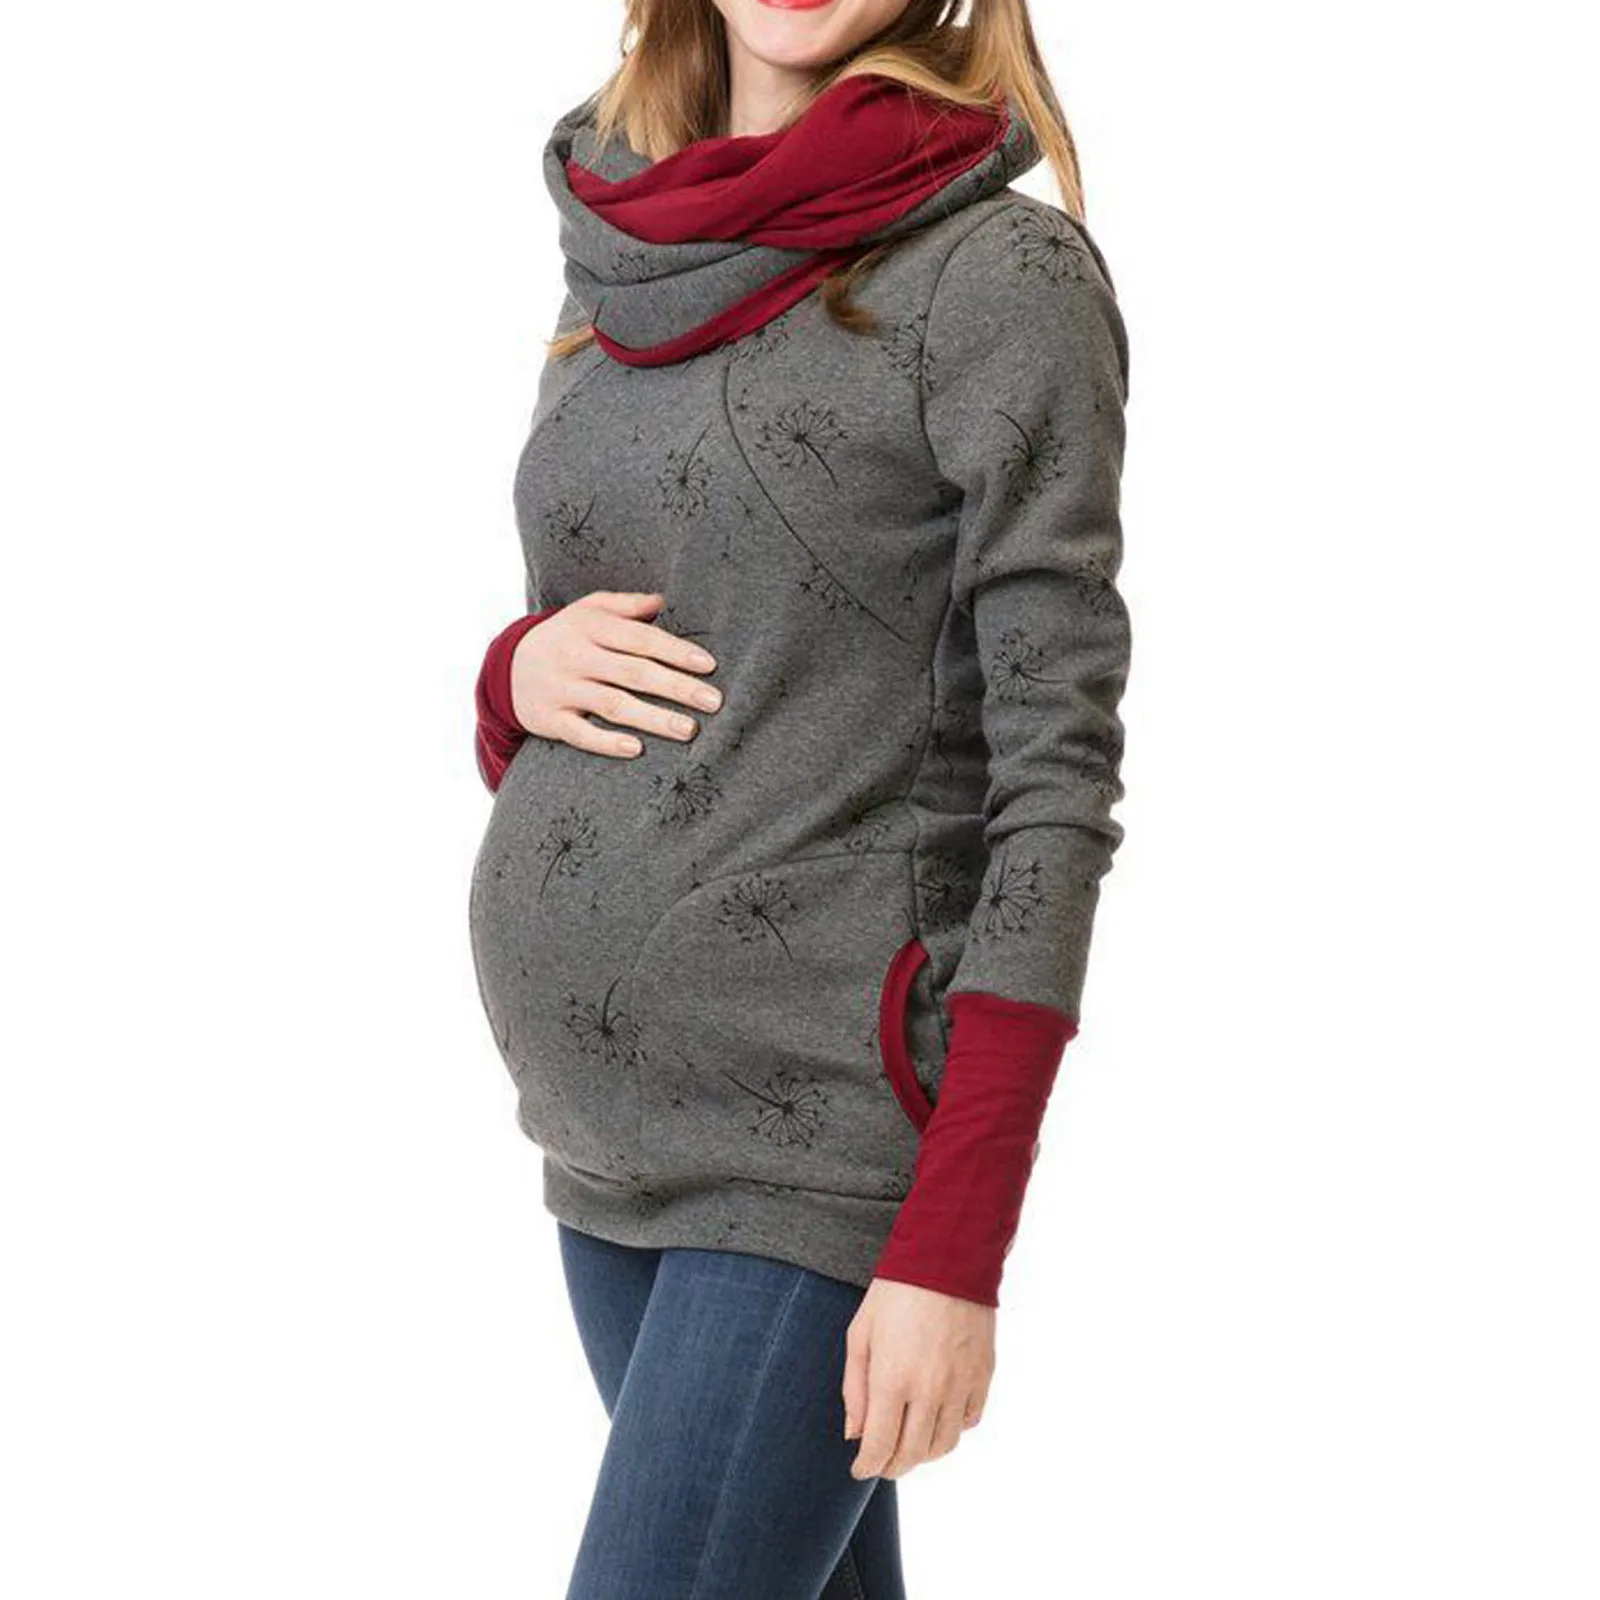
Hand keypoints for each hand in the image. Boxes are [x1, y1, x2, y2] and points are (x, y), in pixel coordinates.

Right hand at [511, 590, 722, 758]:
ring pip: (613, 705)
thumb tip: (665, 600)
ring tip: (689, 730)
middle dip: (677, 688)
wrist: (505, 667)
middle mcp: (576, 656)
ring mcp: (561, 689)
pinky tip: (637, 749)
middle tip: (714, 702)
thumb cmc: (564, 636)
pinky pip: (580, 733)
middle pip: (634, 673)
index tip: (709, 665)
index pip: (641, 639)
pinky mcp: (549, 719)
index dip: (676, 652)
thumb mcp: (588, 610)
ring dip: (653, 718)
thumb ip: (626, 605)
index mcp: (590, 626)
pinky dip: (607, 742)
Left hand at [842, 1277, 995, 1479]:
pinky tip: (937, 1418)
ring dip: (923, 1453)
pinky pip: (969, 1420)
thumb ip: (855, 1388)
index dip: (867, 1467)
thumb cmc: (895, 1291)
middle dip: (892, 1465)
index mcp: (893, 1379)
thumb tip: (855, 1434)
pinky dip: (952, 1429)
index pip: (880, 1447)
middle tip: (881, 1461)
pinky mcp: (983, 1375)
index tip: (859, 1469)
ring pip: (944, 1445)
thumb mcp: (861, 1333)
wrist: (948, 1256)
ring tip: (909, 1444)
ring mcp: (961, 1384)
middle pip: (912, 1454)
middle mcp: (929, 1390)